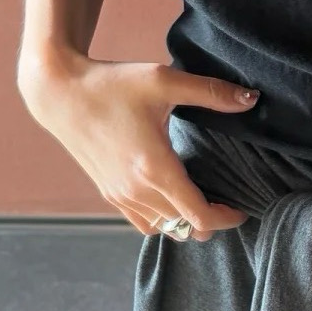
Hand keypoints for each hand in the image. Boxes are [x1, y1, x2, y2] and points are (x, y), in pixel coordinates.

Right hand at [20, 55, 257, 239]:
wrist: (60, 92)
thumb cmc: (111, 84)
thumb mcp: (164, 81)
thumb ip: (211, 92)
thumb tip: (251, 99)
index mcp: (154, 169)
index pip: (199, 216)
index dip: (226, 218)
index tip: (241, 208)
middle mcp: (136, 190)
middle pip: (185, 228)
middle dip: (211, 222)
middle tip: (228, 203)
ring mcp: (119, 195)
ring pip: (164, 229)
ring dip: (186, 223)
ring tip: (203, 203)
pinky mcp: (108, 192)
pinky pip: (142, 223)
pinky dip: (163, 220)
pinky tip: (172, 199)